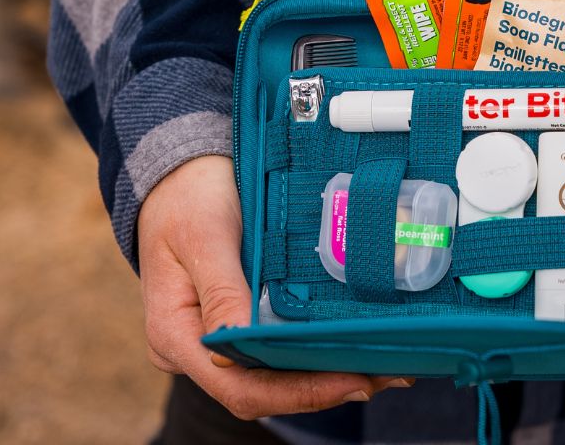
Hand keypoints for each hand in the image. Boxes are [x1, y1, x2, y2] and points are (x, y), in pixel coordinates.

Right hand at [138, 156, 412, 418]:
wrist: (180, 170)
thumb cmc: (188, 197)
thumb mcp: (203, 235)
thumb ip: (222, 290)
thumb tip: (233, 348)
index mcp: (176, 336)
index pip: (242, 387)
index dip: (300, 393)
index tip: (352, 380)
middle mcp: (197, 348)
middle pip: (264, 388)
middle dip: (325, 387)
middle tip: (388, 374)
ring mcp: (219, 333)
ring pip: (275, 372)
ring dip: (327, 371)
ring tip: (384, 366)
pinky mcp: (240, 315)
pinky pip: (278, 343)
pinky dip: (316, 347)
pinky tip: (354, 342)